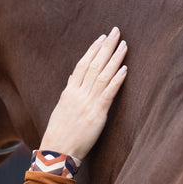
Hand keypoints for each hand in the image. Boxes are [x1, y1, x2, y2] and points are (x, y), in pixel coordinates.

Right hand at [39, 29, 127, 161]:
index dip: (93, 50)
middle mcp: (78, 93)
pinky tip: (125, 69)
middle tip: (116, 31)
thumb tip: (72, 79)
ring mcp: (88, 103)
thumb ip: (69, 92)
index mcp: (69, 91)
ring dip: (115, 58)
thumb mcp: (61, 109)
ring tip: (124, 45)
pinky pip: (108, 93)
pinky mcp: (97, 114)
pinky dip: (117, 80)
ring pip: (103, 75)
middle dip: (106, 47)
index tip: (102, 37)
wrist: (57, 151)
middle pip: (94, 64)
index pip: (82, 64)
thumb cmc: (59, 133)